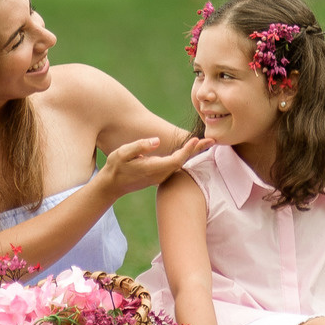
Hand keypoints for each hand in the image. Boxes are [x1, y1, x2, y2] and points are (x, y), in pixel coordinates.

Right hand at [95, 134, 209, 196]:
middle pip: (184, 162)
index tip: (197, 139)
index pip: (177, 159)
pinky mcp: (159, 176)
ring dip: (193, 154)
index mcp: (155, 168)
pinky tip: (191, 151)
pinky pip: (176, 166)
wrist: (112, 185)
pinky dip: (185, 157)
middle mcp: (161, 174)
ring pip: (181, 164)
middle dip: (198, 151)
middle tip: (213, 140)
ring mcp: (161, 176)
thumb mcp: (123, 153)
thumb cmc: (116, 167)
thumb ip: (140, 146)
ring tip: (207, 143)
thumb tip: (157, 141)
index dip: (188, 150)